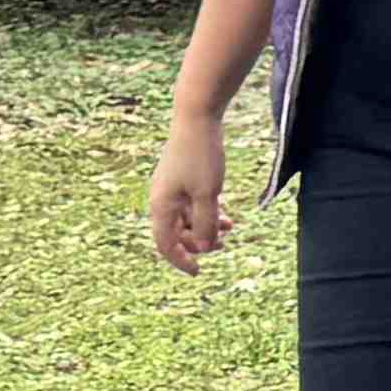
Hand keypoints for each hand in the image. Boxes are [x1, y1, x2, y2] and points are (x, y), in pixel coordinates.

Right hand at [149, 110, 231, 272]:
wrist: (197, 117)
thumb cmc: (200, 156)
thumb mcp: (207, 194)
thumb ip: (205, 224)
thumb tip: (203, 248)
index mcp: (161, 205)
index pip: (165, 244)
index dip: (180, 261)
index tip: (198, 272)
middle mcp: (163, 199)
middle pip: (177, 233)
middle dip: (199, 242)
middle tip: (223, 243)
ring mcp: (172, 188)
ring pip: (187, 219)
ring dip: (206, 227)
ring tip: (230, 228)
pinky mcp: (183, 178)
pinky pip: (193, 204)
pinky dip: (208, 212)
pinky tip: (226, 215)